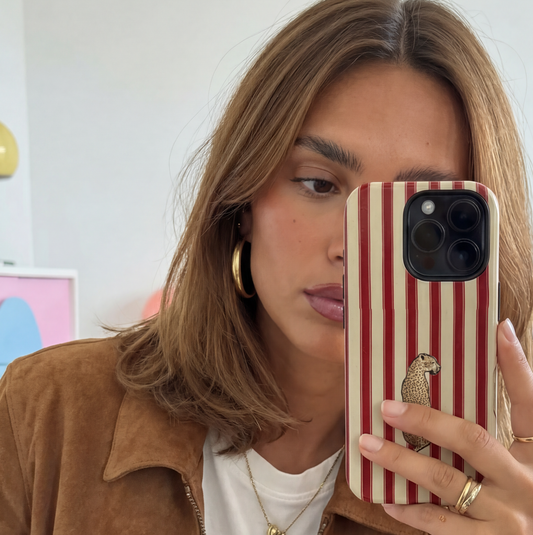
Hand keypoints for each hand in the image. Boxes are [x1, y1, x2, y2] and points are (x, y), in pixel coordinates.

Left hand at [358, 319, 532, 533]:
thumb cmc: (525, 500)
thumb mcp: (524, 462)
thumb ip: (499, 433)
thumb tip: (467, 380)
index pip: (528, 402)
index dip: (516, 364)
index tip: (499, 328)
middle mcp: (526, 481)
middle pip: (472, 439)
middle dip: (425, 419)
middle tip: (386, 406)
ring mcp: (510, 517)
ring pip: (446, 480)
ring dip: (402, 461)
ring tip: (368, 445)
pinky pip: (442, 525)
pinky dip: (412, 512)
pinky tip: (388, 499)